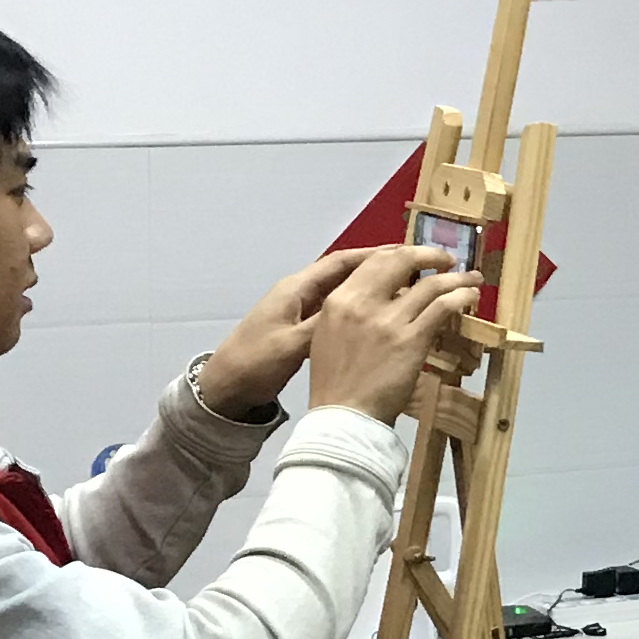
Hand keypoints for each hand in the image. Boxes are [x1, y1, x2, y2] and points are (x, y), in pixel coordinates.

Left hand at [198, 248, 387, 419]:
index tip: (405, 252)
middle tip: (413, 266)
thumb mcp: (291, 344)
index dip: (372, 255)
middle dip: (376, 266)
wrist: (226, 387)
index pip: (339, 262)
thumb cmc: (255, 362)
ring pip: (342, 291)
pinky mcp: (301, 328)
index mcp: (295, 289)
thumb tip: (361, 306)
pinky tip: (378, 315)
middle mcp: (299, 293)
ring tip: (404, 288)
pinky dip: (359, 307)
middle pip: (343, 272)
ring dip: (370, 287)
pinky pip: (337, 310)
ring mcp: (299, 310)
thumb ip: (324, 324)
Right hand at [304, 247, 480, 421]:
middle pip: (401, 262)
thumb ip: (351, 313)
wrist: (343, 418)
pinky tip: (469, 299)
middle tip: (445, 259)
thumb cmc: (335, 385)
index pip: (373, 262)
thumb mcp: (328, 337)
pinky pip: (442, 308)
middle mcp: (362, 304)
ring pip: (430, 284)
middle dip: (428, 254)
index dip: (400, 253)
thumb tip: (382, 298)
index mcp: (338, 301)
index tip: (416, 257)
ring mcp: (389, 321)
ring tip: (471, 279)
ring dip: (456, 277)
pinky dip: (460, 298)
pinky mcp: (412, 340)